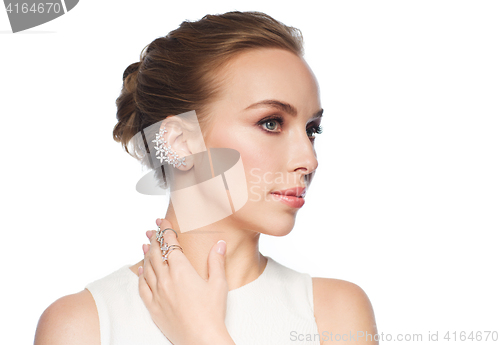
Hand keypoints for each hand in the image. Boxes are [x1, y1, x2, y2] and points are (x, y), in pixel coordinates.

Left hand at [138, 218, 233, 344]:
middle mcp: (166, 280)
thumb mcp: (219, 284)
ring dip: (145, 254)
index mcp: (181, 271)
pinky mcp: (154, 308)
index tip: (163, 222)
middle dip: (154, 239)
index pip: (170, 245)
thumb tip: (219, 244)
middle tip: (152, 230)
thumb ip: (217, 261)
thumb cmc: (212, 313)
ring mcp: (158, 294)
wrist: (201, 338)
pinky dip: (141, 276)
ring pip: (147, 269)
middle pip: (155, 254)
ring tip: (144, 244)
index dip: (166, 231)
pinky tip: (141, 271)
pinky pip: (143, 288)